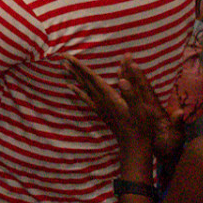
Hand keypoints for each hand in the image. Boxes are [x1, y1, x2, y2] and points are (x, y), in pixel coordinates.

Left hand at [64, 55, 181, 159]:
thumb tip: (122, 79)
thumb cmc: (141, 126)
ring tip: (63, 67)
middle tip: (60, 56)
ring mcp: (100, 107)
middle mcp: (101, 100)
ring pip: (83, 88)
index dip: (79, 66)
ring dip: (74, 77)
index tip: (67, 56)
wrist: (134, 146)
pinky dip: (77, 91)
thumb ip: (132, 92)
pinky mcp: (101, 112)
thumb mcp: (141, 108)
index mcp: (110, 96)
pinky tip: (70, 87)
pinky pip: (86, 99)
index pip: (91, 77)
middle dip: (73, 68)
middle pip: (84, 80)